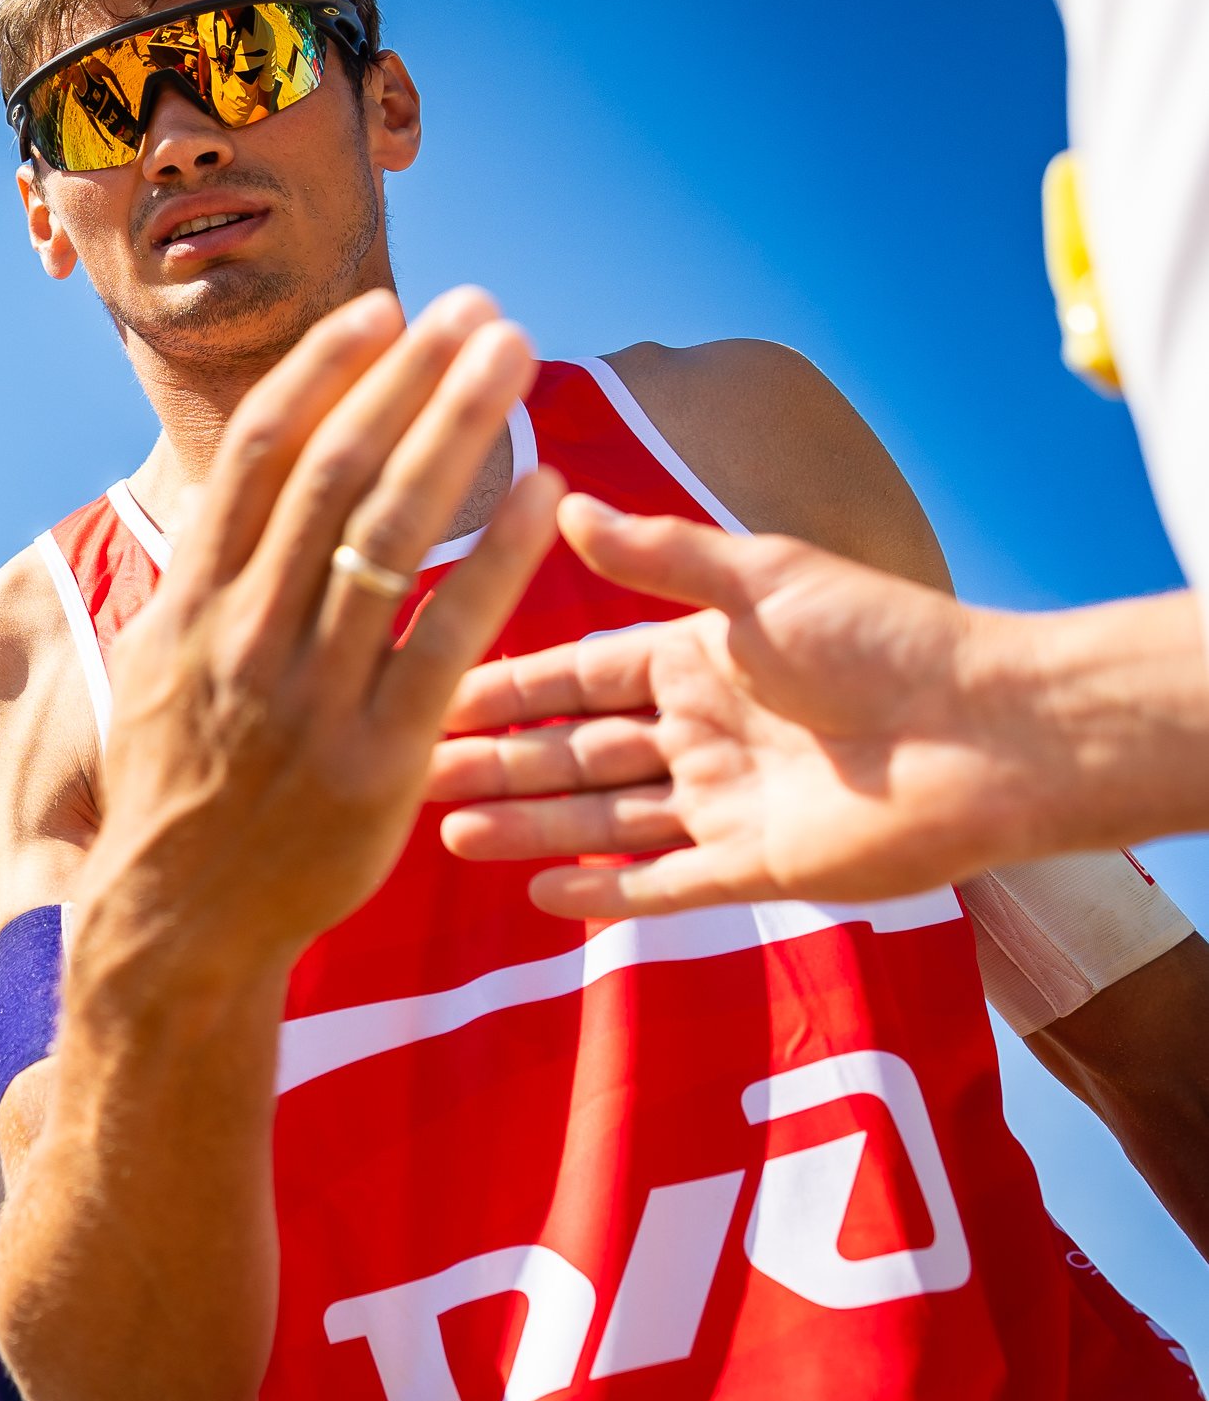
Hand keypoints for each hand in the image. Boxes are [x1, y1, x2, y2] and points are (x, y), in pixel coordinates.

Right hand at [74, 286, 565, 981]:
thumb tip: (243, 491)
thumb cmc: (178, 795)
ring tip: (512, 357)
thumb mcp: (158, 674)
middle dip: (407, 378)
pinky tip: (549, 494)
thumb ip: (205, 585)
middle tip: (476, 307)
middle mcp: (244, 635)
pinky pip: (447, 638)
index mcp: (190, 606)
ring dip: (456, 430)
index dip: (323, 374)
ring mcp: (309, 696)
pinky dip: (499, 558)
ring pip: (390, 535)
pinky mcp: (374, 759)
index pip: (258, 458)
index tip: (380, 311)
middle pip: (334, 474)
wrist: (179, 925)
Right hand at [427, 494, 1040, 915]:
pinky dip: (603, 892)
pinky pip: (664, 884)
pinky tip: (538, 894)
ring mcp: (726, 803)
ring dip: (528, 826)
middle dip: (495, 765)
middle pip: (575, 753)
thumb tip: (563, 506)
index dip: (505, 688)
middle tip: (409, 774)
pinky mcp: (757, 867)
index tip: (429, 693)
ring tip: (448, 833)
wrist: (990, 731)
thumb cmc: (886, 637)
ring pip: (603, 820)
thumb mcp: (760, 580)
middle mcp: (703, 731)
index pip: (577, 676)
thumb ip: (660, 554)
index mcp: (699, 657)